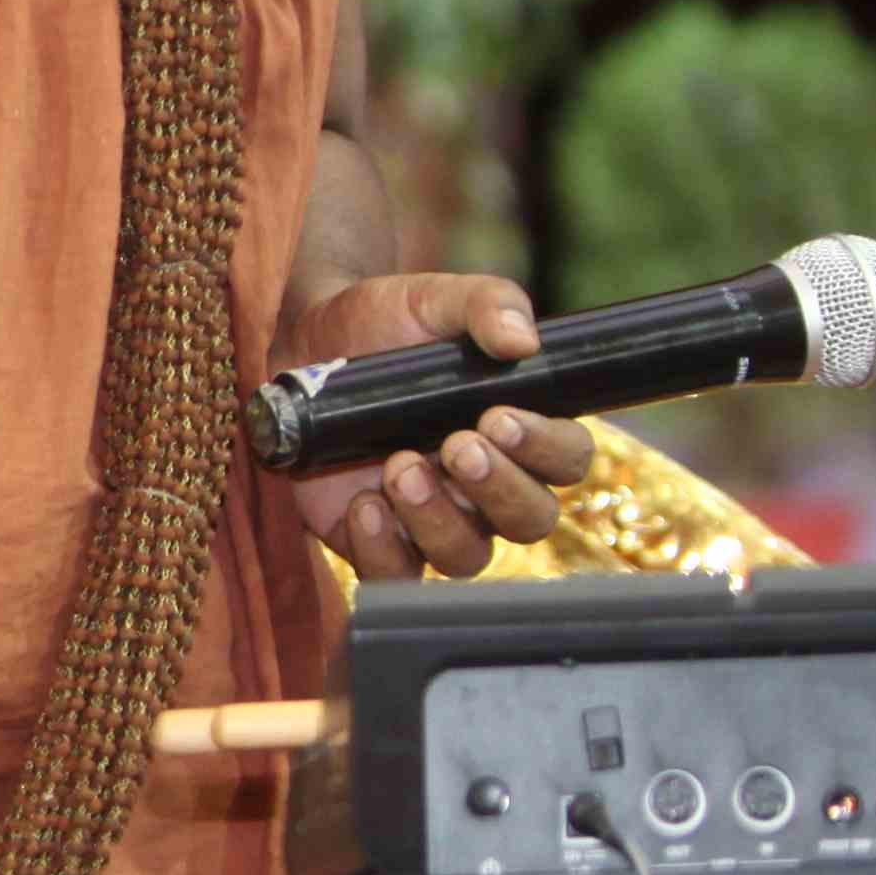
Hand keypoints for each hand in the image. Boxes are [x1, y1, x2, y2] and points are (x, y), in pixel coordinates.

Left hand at [276, 269, 592, 583]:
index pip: (566, 459)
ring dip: (438, 519)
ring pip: (465, 556)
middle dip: (499, 488)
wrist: (308, 336)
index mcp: (517, 431)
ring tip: (399, 467)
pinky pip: (395, 575)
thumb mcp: (436, 299)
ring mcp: (433, 517)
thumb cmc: (388, 322)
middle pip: (530, 520)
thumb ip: (488, 304)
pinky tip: (363, 505)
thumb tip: (522, 339)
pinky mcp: (375, 538)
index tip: (498, 415)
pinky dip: (382, 551)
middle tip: (456, 444)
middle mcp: (486, 486)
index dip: (545, 448)